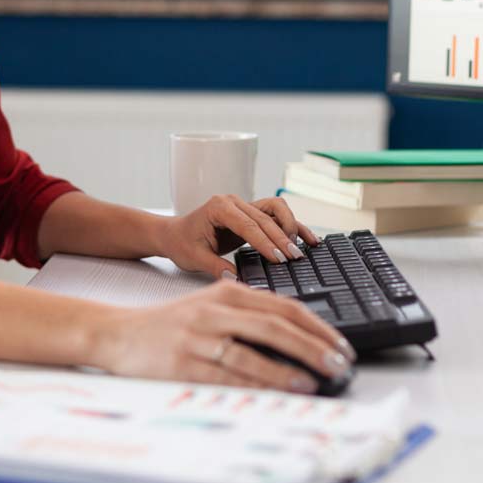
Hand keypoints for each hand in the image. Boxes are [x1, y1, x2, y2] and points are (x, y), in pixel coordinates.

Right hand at [86, 280, 355, 392]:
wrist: (118, 333)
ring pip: (254, 351)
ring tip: (316, 379)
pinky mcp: (184, 362)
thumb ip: (247, 313)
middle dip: (314, 346)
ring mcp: (198, 336)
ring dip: (290, 367)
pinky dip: (257, 383)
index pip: (281, 305)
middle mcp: (214, 310)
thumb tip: (297, 335)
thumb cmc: (169, 323)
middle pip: (274, 325)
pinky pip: (228, 375)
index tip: (340, 344)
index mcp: (225, 292)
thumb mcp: (209, 305)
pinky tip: (278, 389)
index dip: (317, 326)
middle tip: (339, 362)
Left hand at [159, 194, 319, 278]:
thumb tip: (238, 280)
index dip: (265, 242)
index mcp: (218, 207)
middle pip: (266, 218)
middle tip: (294, 259)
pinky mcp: (251, 213)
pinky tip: (309, 239)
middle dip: (282, 239)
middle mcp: (233, 202)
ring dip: (291, 228)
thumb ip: (216, 267)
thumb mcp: (195, 257)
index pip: (248, 225)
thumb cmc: (181, 243)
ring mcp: (244, 205)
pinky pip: (276, 216)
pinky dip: (292, 226)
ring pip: (276, 210)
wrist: (174, 234)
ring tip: (301, 249)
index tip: (279, 259)